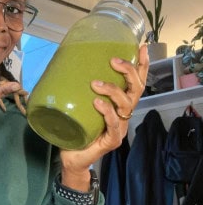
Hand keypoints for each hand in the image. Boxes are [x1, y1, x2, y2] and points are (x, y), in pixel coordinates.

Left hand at [59, 44, 148, 190]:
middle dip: (129, 72)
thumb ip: (78, 88)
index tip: (142, 47)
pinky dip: (107, 112)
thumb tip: (61, 64)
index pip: (136, 82)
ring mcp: (119, 128)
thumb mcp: (78, 104)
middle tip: (114, 61)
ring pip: (126, 104)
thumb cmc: (75, 129)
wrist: (70, 157)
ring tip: (96, 84)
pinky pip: (114, 124)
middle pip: (136, 89)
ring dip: (113, 91)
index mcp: (119, 104)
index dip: (141, 65)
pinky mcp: (112, 140)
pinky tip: (98, 104)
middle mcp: (123, 114)